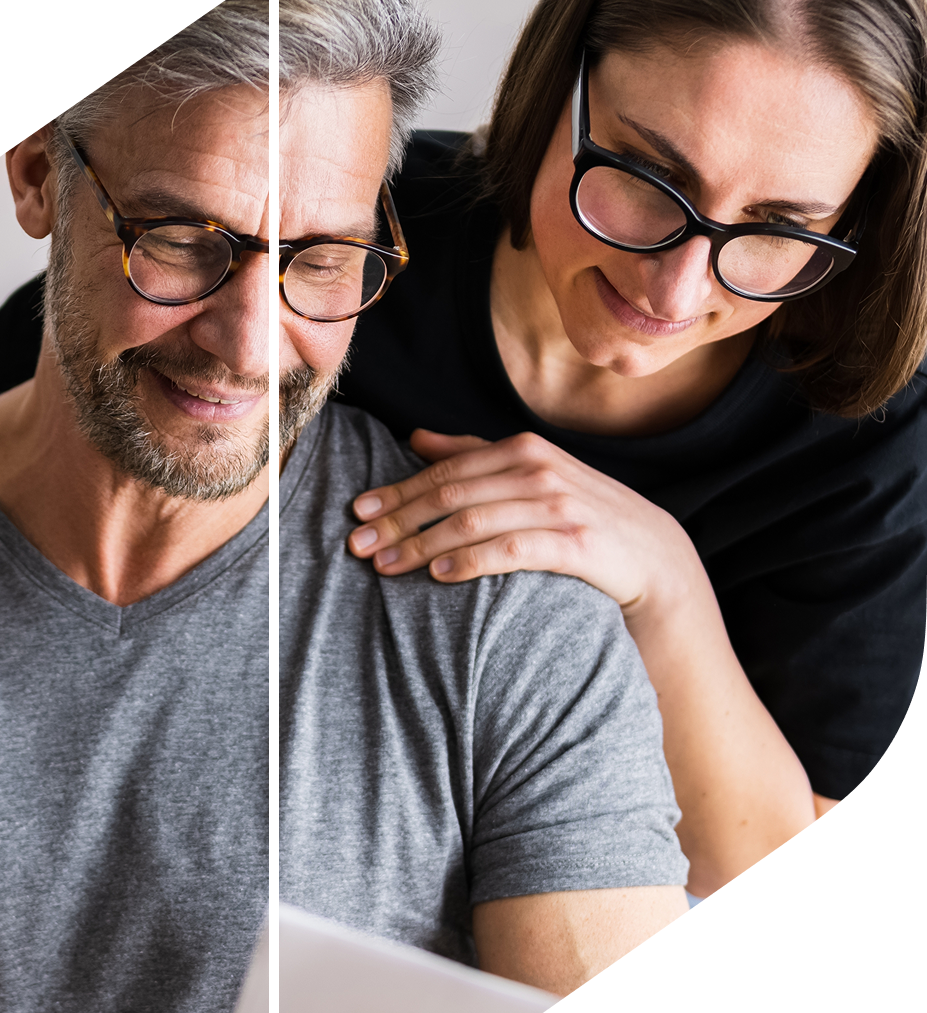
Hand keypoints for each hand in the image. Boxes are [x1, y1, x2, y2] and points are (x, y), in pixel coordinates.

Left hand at [347, 429, 702, 621]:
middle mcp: (538, 470)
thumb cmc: (580, 516)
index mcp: (522, 449)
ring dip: (420, 545)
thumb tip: (415, 436)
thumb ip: (473, 454)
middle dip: (397, 520)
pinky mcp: (573, 543)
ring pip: (470, 522)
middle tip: (357, 546)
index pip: (444, 470)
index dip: (397, 491)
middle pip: (449, 494)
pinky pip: (509, 550)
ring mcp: (557, 505)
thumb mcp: (530, 476)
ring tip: (385, 566)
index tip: (358, 513)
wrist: (654, 558)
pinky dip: (468, 561)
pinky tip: (437, 575)